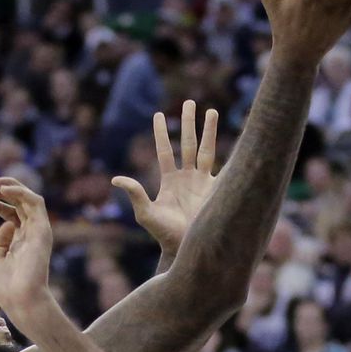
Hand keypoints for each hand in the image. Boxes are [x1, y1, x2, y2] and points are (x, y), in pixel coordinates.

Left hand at [0, 178, 53, 323]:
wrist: (20, 301)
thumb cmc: (6, 288)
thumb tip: (4, 224)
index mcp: (19, 241)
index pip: (12, 214)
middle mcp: (30, 234)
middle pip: (20, 203)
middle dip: (4, 191)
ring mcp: (37, 231)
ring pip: (30, 198)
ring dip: (12, 187)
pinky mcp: (42, 230)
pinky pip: (35, 202)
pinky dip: (20, 192)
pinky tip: (5, 190)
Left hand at [113, 100, 218, 257]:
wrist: (187, 249)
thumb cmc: (164, 234)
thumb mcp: (146, 214)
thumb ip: (135, 194)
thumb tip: (115, 180)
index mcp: (170, 180)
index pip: (165, 151)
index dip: (162, 133)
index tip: (158, 115)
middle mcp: (187, 177)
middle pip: (188, 143)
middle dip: (189, 123)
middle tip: (190, 102)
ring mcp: (203, 182)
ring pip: (206, 149)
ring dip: (209, 130)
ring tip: (211, 111)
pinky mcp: (217, 189)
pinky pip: (225, 167)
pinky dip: (229, 154)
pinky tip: (234, 140)